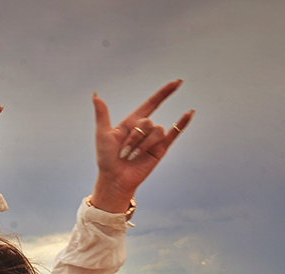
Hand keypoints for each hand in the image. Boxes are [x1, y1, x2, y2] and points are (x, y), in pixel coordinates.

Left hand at [89, 80, 193, 213]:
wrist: (114, 179)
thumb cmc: (106, 159)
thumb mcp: (102, 134)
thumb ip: (102, 114)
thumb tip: (95, 95)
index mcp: (132, 122)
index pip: (151, 103)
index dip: (164, 93)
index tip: (177, 82)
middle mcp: (144, 130)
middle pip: (147, 122)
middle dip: (135, 138)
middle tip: (123, 152)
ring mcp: (153, 140)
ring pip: (156, 132)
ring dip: (143, 145)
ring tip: (132, 157)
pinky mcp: (160, 150)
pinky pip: (174, 134)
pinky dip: (182, 124)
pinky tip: (189, 113)